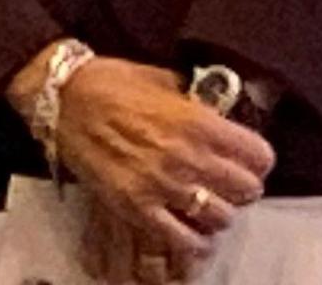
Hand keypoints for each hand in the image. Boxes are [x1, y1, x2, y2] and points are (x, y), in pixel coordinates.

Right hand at [43, 58, 270, 279]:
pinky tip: (190, 229)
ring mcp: (162, 185)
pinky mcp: (136, 206)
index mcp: (199, 121)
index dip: (257, 159)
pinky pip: (182, 239)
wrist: (62, 97)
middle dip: (241, 186)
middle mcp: (188, 156)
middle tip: (226, 182)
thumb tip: (220, 116)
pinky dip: (193, 240)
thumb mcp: (164, 81)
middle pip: (247, 190)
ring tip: (205, 203)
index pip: (259, 155)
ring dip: (218, 212)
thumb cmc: (111, 82)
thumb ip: (197, 105)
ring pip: (221, 218)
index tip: (248, 159)